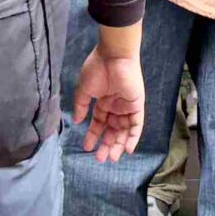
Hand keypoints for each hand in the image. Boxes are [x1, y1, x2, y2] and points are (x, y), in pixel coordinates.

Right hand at [71, 50, 145, 164]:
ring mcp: (127, 106)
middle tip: (100, 159)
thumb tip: (77, 121)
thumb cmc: (97, 69)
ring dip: (118, 144)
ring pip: (124, 130)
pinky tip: (128, 149)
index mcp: (103, 101)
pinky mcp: (137, 105)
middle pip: (112, 130)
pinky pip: (137, 124)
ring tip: (111, 157)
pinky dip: (133, 137)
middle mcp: (116, 105)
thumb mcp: (84, 90)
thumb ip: (81, 106)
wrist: (114, 56)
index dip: (93, 135)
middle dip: (106, 144)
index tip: (87, 147)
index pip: (99, 122)